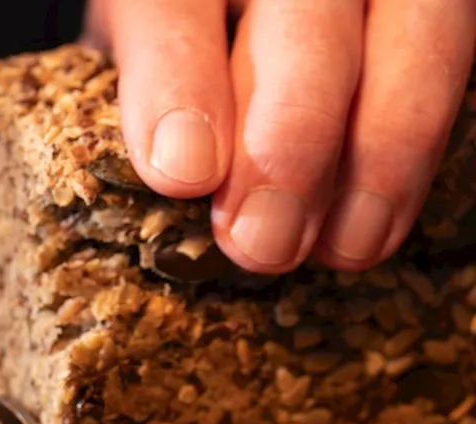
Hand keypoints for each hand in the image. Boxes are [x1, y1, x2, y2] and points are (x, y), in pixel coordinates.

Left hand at [82, 0, 475, 273]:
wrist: (226, 24)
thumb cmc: (168, 58)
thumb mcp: (130, 67)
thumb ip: (141, 102)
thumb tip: (162, 190)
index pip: (171, 7)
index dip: (176, 84)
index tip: (182, 174)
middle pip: (305, 23)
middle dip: (288, 140)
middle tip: (262, 241)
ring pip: (407, 38)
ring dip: (375, 156)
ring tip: (335, 249)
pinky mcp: (421, 6)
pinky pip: (444, 64)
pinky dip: (412, 156)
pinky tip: (369, 230)